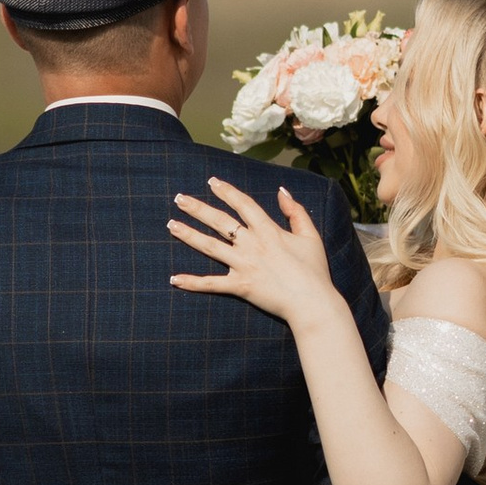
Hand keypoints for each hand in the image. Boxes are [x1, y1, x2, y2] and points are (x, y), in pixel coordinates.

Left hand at [169, 175, 340, 325]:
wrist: (311, 302)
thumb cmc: (314, 270)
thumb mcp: (310, 235)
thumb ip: (296, 211)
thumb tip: (282, 191)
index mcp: (268, 230)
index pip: (243, 204)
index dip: (227, 191)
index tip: (212, 182)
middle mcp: (251, 244)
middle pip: (219, 221)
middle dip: (198, 208)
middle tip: (179, 198)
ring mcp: (243, 265)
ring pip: (209, 247)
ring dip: (188, 235)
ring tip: (171, 225)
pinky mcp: (239, 286)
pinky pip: (211, 284)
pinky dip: (192, 283)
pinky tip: (174, 279)